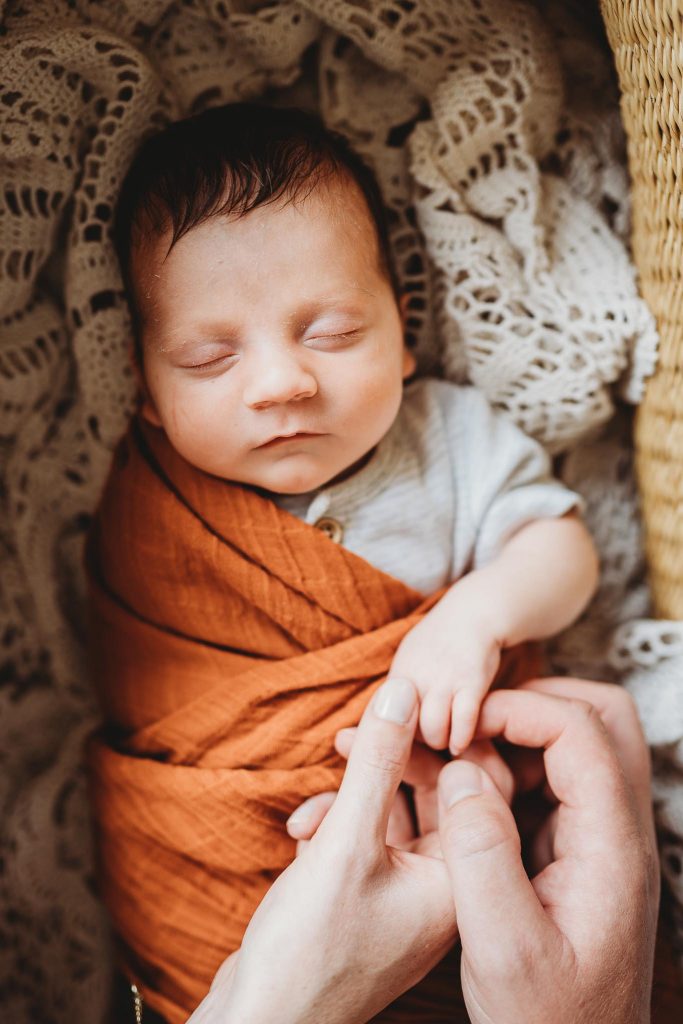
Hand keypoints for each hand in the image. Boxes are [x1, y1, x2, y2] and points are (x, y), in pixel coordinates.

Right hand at [187, 677, 456, 1023]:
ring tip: (311, 807)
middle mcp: (452, 884)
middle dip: (390, 762)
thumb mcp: (347, 844)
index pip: (484, 780)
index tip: (400, 709)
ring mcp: (416, 894)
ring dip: (355, 797)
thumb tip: (403, 688)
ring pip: (399, 811)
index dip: (446, 735)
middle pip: (439, 790)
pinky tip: (304, 834)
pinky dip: (341, 827)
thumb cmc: (312, 954)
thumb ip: (377, 763)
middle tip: (346, 738)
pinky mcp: (380, 900)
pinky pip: (374, 838)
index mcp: (469, 876)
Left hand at [390, 578, 501, 753]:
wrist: (472, 613)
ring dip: (442, 743)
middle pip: (408, 732)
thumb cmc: (440, 643)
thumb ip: (399, 691)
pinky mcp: (471, 682)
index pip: (386, 723)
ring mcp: (443, 680)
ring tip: (449, 743)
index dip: (397, 738)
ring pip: (433, 731)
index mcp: (398, 676)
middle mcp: (416, 678)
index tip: (408, 746)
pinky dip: (462, 738)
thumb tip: (384, 721)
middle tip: (432, 746)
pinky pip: (463, 722)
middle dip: (420, 744)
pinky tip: (464, 742)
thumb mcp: (409, 662)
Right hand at [438, 683, 657, 1023]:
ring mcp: (605, 842)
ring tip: (467, 759)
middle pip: (604, 719)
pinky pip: (559, 781)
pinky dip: (517, 769)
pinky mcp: (582, 855)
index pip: (582, 732)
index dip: (518, 710)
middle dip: (535, 702)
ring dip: (525, 734)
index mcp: (611, 848)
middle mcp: (619, 834)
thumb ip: (481, 855)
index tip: (462, 728)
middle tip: (475, 726)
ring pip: (584, 744)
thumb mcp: (502, 948)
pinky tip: (473, 797)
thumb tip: (463, 774)